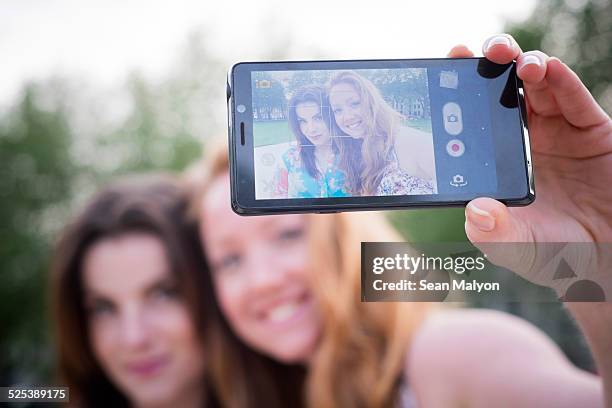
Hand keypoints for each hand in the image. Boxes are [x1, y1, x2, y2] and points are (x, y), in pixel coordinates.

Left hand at [448, 35, 611, 293]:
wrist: (605, 257)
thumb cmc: (554, 252)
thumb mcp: (516, 247)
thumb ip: (494, 233)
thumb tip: (476, 212)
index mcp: (495, 160)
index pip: (471, 119)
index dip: (455, 95)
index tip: (437, 75)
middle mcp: (521, 138)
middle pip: (499, 91)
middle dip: (483, 67)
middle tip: (465, 55)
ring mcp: (556, 130)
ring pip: (534, 84)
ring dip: (520, 65)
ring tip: (509, 60)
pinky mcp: (590, 128)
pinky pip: (572, 97)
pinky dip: (559, 78)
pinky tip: (545, 68)